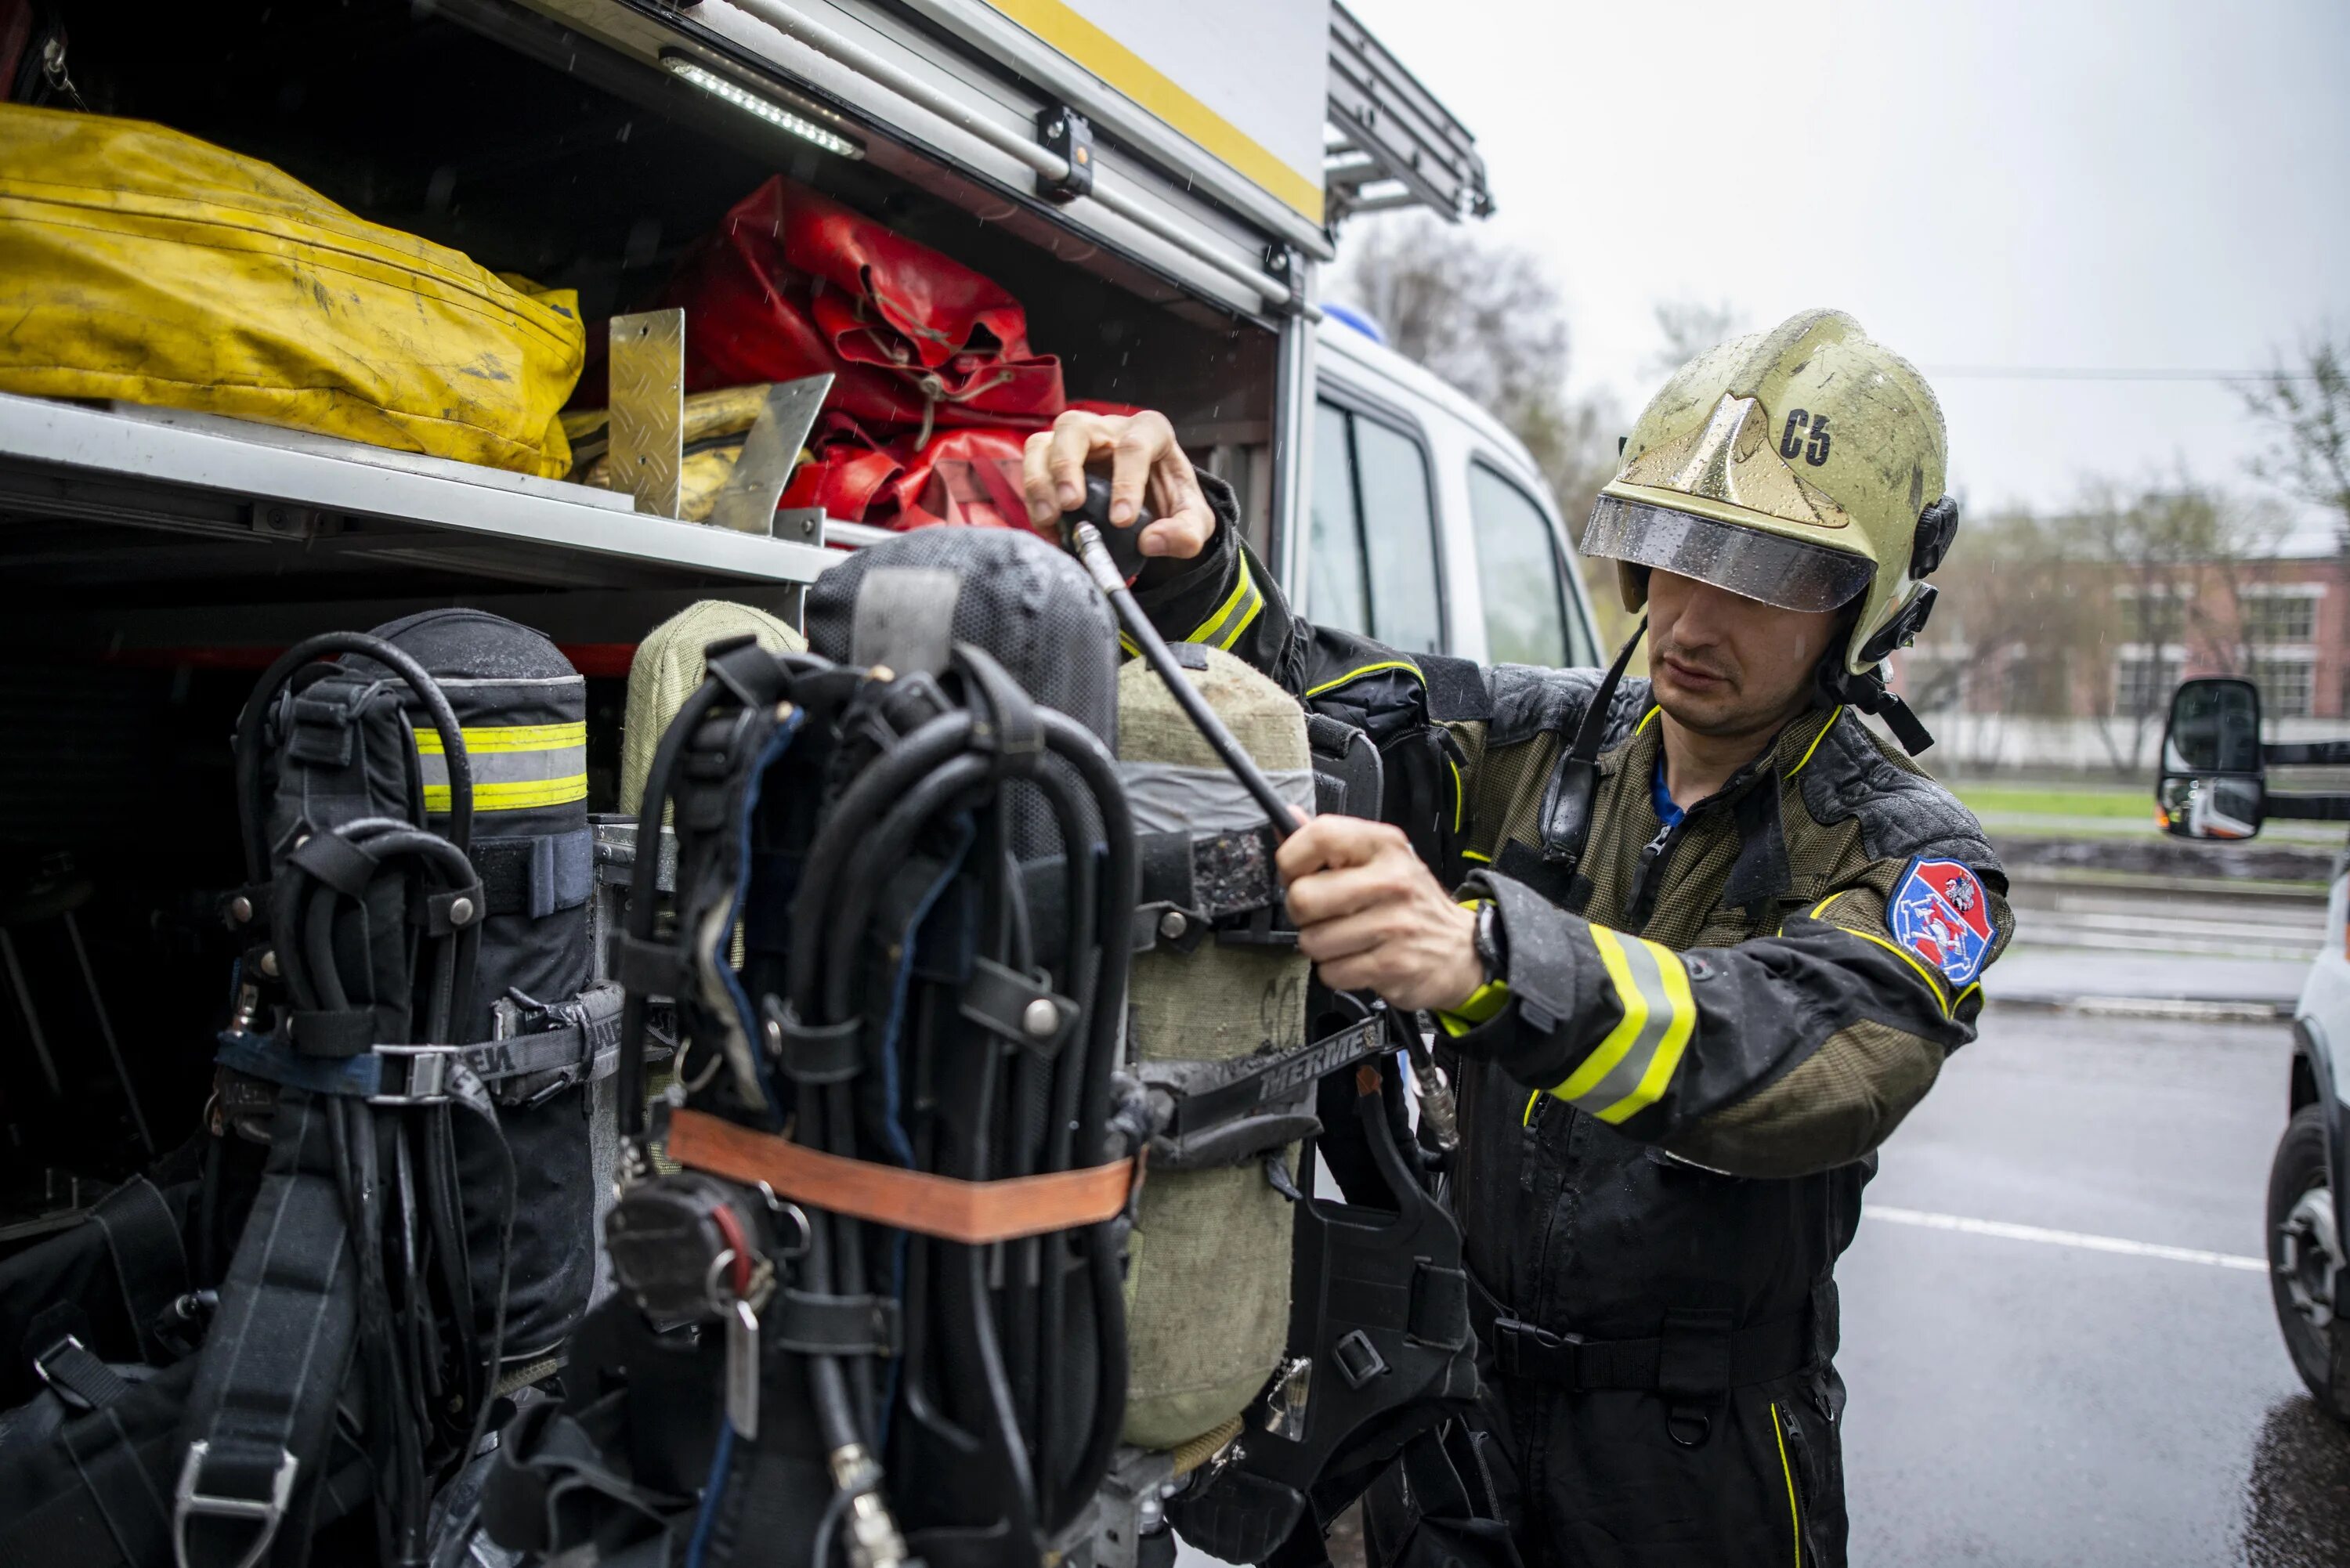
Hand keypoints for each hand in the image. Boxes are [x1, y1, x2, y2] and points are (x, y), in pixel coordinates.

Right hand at [1021, 408, 1217, 560]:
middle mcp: (1107, 428)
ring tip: (1050, 517)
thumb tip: (1151, 541)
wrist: (1152, 505)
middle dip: (1068, 466)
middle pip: (1075, 427)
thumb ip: (1185, 533)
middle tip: (1071, 504)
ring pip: (1043, 442)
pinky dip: (1033, 497)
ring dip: (1039, 479)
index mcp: (1150, 431)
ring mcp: (1075, 440)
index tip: (1121, 520)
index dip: (1126, 481)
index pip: (1134, 445)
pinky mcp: (1052, 457)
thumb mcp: (1192, 519)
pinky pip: (1031, 466)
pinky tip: (1048, 526)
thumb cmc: (1170, 501)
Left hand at [1278, 814, 1484, 1013]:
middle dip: (1303, 913)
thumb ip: (1330, 842)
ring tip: (1347, 938)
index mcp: (1383, 845)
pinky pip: (1331, 972)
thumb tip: (1287, 817)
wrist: (1461, 949)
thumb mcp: (1378, 859)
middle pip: (1303, 897)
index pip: (1318, 836)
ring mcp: (1395, 924)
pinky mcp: (1393, 964)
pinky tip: (1359, 958)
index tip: (1298, 874)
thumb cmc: (1409, 901)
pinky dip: (1338, 971)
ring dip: (1321, 946)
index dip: (1291, 860)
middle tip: (1325, 914)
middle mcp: (1392, 880)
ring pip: (1312, 941)